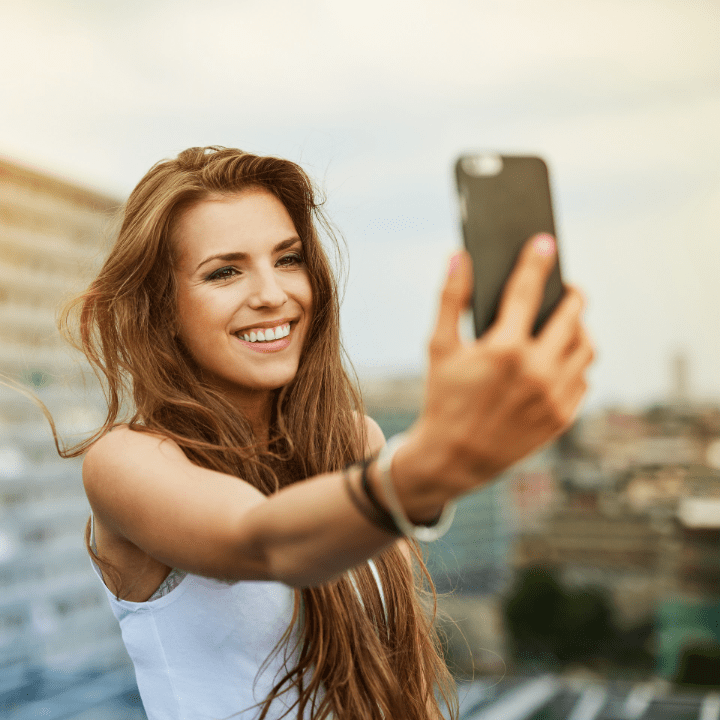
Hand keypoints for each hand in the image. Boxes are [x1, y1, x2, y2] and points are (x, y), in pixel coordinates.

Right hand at [393, 235, 593, 516]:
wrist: (455, 457)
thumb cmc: (443, 397)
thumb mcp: (439, 348)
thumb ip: (449, 299)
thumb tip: (458, 256)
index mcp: (504, 349)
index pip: (527, 291)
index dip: (536, 262)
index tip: (545, 243)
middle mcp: (537, 371)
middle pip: (572, 315)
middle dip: (572, 294)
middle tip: (567, 288)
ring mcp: (555, 396)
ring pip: (586, 347)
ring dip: (579, 329)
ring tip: (566, 324)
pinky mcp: (564, 417)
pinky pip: (584, 378)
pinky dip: (576, 362)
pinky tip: (560, 358)